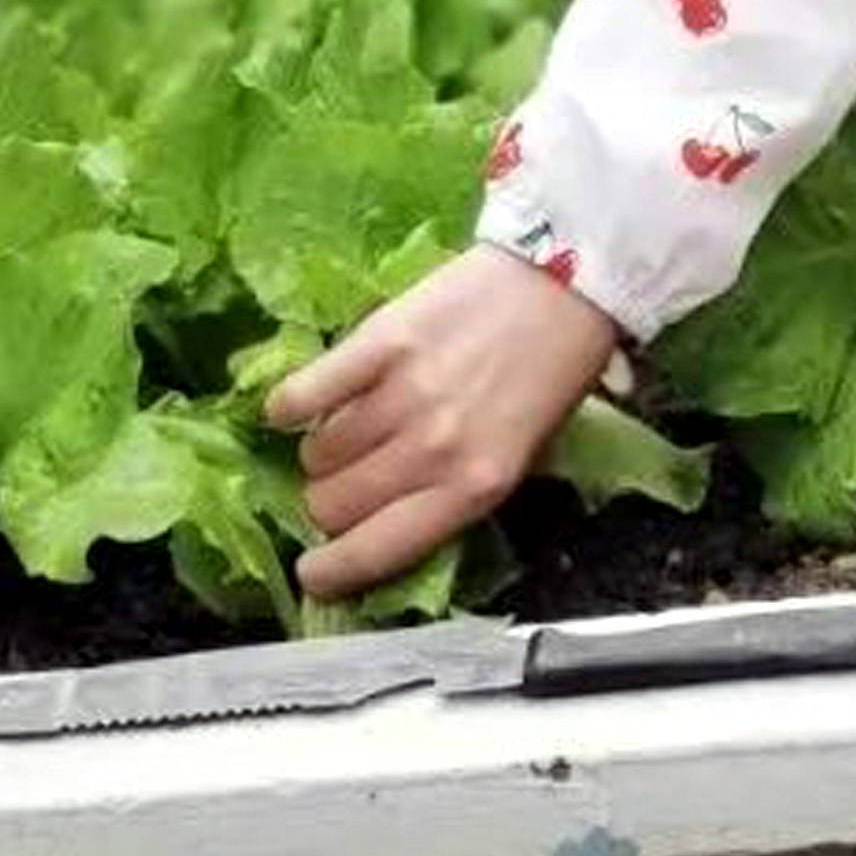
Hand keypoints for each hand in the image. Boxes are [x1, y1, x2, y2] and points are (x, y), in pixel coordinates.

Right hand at [265, 244, 625, 599]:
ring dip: (321, 453)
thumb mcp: (522, 457)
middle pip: (333, 505)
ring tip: (345, 432)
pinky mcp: (378, 342)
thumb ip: (457, 492)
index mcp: (474, 488)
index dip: (333, 571)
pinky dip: (291, 405)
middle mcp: (434, 451)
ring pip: (318, 453)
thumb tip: (388, 519)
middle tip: (344, 485)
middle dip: (329, 505)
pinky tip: (296, 407)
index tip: (314, 573)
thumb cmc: (551, 372)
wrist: (564, 282)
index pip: (377, 550)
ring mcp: (402, 395)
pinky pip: (305, 393)